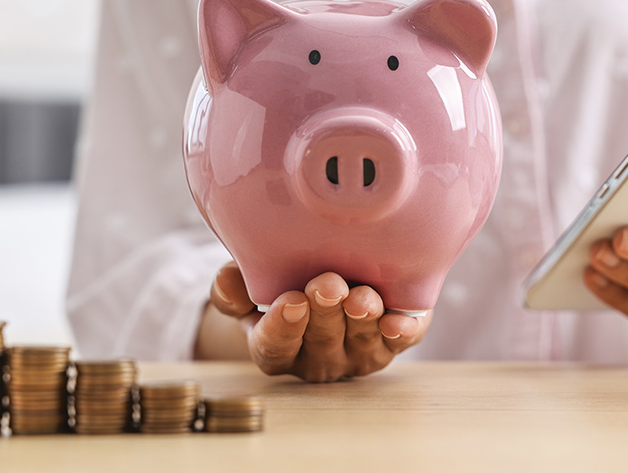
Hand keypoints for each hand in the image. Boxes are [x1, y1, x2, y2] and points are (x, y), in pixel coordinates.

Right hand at [208, 262, 430, 381]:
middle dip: (325, 314)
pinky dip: (401, 333)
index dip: (282, 328)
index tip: (290, 301)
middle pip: (322, 341)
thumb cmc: (285, 278)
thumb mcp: (253, 282)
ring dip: (362, 320)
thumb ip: (234, 285)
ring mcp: (359, 351)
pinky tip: (398, 322)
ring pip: (361, 341)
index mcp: (280, 346)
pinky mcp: (393, 339)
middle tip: (327, 285)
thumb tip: (226, 281)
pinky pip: (402, 341)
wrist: (330, 270)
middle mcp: (320, 356)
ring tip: (360, 297)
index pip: (275, 348)